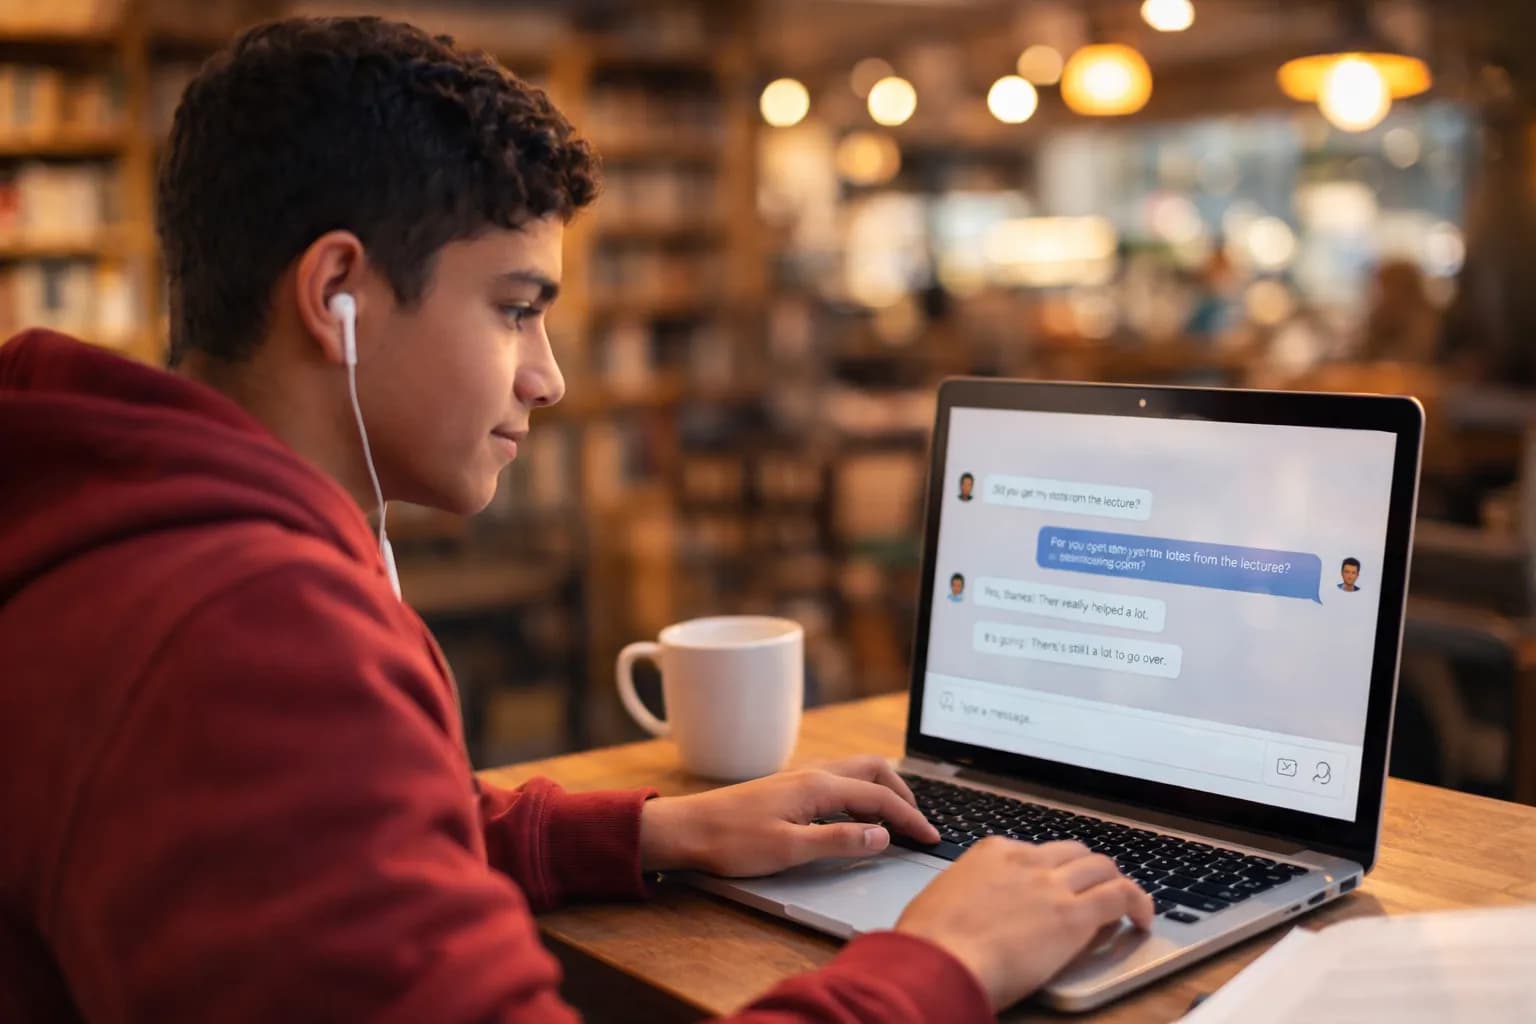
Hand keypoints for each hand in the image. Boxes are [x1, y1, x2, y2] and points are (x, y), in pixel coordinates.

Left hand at [638, 755, 940, 875]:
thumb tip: (882, 836)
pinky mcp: (788, 787)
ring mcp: (799, 777)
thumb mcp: (790, 850)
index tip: (931, 839)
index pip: (880, 798)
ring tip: (896, 816)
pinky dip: (860, 791)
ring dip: (882, 788)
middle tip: (918, 823)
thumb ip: (839, 842)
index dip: (910, 819)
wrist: (687, 830)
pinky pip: (838, 779)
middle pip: (873, 769)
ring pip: (855, 771)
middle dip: (903, 792)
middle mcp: (812, 774)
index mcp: (817, 786)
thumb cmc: (732, 842)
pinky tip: (855, 814)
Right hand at [895, 838, 1153, 1010]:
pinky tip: (1141, 918)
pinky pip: (1120, 896)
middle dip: (1089, 870)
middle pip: (1075, 853)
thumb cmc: (930, 940)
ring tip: (1125, 904)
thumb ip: (969, 892)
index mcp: (993, 852)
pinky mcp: (1074, 915)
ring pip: (1103, 868)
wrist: (939, 959)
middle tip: (1095, 892)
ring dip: (1116, 883)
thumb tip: (973, 907)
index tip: (1056, 887)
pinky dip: (1138, 902)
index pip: (1037, 851)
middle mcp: (1027, 860)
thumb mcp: (943, 897)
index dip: (1053, 870)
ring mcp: (1053, 885)